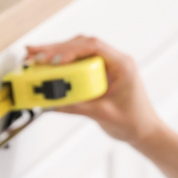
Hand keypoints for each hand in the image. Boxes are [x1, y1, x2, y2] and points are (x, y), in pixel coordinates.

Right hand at [24, 35, 164, 146]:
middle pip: (81, 45)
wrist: (144, 131)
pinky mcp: (99, 74)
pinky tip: (46, 66)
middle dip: (56, 49)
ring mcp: (106, 66)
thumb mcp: (103, 114)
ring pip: (78, 51)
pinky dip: (62, 65)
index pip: (93, 47)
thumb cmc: (133, 122)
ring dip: (56, 53)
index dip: (70, 50)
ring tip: (34, 57)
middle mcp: (114, 60)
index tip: (53, 60)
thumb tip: (51, 102)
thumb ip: (78, 107)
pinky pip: (78, 63)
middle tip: (33, 54)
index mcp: (122, 64)